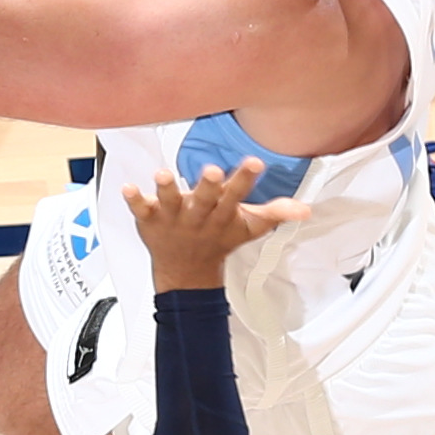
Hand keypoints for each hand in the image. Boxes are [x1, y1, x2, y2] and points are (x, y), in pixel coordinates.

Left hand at [124, 158, 292, 291]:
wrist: (186, 272)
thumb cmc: (219, 239)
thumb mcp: (248, 227)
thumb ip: (276, 214)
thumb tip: (307, 209)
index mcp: (222, 214)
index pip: (236, 196)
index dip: (244, 180)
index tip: (254, 162)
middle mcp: (198, 216)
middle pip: (204, 200)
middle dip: (208, 186)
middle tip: (211, 171)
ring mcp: (172, 218)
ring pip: (170, 202)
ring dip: (166, 189)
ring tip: (162, 174)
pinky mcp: (150, 220)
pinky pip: (140, 209)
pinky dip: (134, 200)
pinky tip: (127, 187)